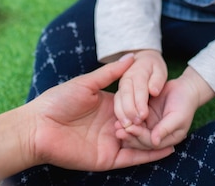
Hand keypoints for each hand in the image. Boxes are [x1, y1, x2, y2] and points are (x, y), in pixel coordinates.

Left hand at [26, 56, 172, 171]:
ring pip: (139, 141)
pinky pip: (131, 158)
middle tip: (177, 116)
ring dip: (154, 136)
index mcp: (108, 106)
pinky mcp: (106, 158)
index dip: (149, 102)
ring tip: (176, 131)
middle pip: (139, 124)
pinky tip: (166, 149)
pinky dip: (149, 155)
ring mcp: (110, 142)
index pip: (135, 105)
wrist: (37, 126)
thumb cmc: (58, 100)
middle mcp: (111, 124)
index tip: (168, 95)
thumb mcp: (87, 83)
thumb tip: (132, 57)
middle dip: (156, 122)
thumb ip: (111, 73)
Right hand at [114, 50, 167, 127]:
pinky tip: (123, 125)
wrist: (142, 60)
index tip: (144, 114)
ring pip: (118, 99)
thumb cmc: (153, 67)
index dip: (140, 102)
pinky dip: (118, 114)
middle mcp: (126, 78)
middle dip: (130, 109)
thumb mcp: (159, 69)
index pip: (139, 87)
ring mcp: (121, 85)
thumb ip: (157, 80)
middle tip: (137, 123)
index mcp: (138, 71)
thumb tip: (154, 91)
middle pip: (126, 94)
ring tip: (128, 126)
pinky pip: (116, 103)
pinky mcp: (118, 92)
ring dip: (122, 113)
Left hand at [116, 66, 214, 149]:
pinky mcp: (144, 116)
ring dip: (126, 129)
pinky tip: (119, 115)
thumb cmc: (184, 103)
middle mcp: (156, 136)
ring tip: (116, 125)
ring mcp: (150, 126)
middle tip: (118, 131)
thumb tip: (154, 142)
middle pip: (140, 140)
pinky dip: (127, 119)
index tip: (130, 129)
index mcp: (166, 140)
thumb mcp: (178, 116)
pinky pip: (134, 120)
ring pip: (135, 131)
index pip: (150, 143)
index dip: (139, 137)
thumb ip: (166, 128)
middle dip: (129, 136)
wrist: (184, 89)